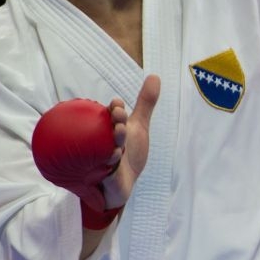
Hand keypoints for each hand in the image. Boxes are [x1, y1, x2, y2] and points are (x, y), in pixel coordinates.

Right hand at [98, 74, 160, 208]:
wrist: (122, 184)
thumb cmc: (127, 152)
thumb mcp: (139, 126)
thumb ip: (145, 103)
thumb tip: (154, 76)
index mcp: (111, 131)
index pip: (112, 117)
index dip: (116, 109)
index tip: (118, 103)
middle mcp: (105, 145)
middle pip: (107, 132)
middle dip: (115, 122)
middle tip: (119, 114)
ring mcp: (105, 163)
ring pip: (106, 152)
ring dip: (114, 143)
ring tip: (120, 133)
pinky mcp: (107, 179)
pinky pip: (107, 174)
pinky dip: (110, 166)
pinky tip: (116, 157)